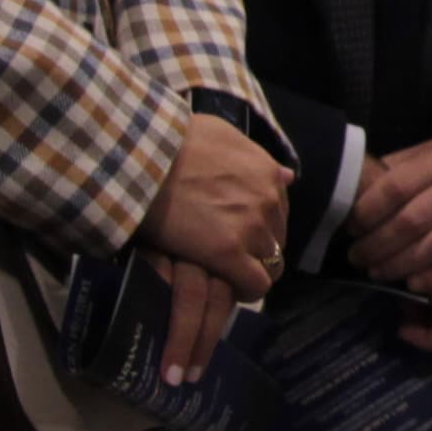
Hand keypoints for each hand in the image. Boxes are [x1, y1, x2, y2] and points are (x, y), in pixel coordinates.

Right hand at [134, 112, 287, 384]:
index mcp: (267, 173)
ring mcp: (250, 228)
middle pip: (275, 241)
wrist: (145, 155)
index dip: (259, 229)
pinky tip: (227, 294)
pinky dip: (245, 293)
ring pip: (268, 266)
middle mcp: (267, 201)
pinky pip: (254, 286)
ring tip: (226, 276)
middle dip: (256, 253)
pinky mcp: (228, 254)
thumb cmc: (174, 140)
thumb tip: (286, 176)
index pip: (278, 213)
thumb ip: (254, 158)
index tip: (240, 237)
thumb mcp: (223, 136)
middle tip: (230, 261)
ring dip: (249, 274)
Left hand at [351, 131, 431, 345]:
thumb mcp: (422, 152)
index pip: (394, 188)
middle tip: (357, 257)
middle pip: (411, 222)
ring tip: (377, 272)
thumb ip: (391, 170)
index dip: (367, 212)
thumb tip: (351, 190)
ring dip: (401, 265)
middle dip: (377, 245)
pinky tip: (415, 284)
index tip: (351, 227)